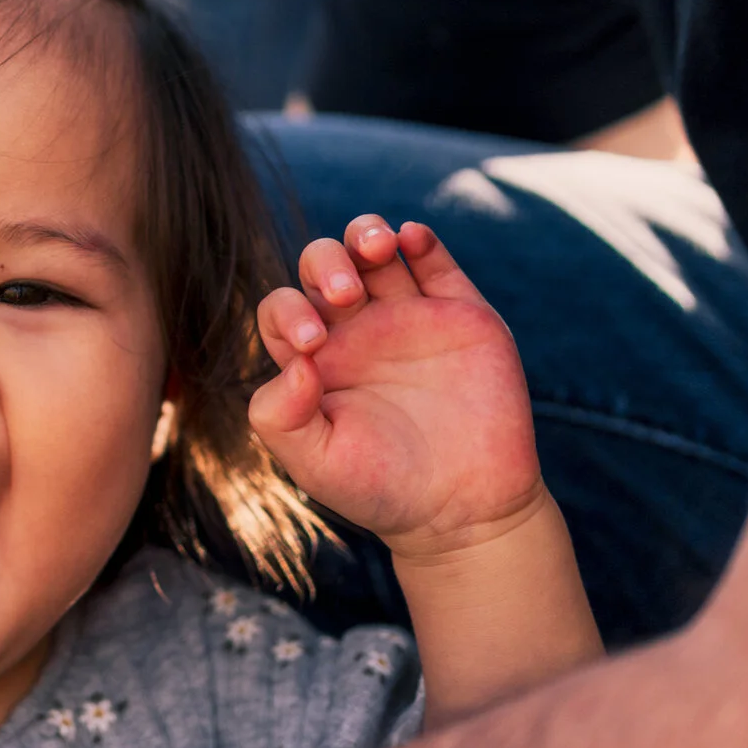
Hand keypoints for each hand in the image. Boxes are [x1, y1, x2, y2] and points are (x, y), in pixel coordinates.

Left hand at [251, 216, 544, 559]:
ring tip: (375, 246)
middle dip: (324, 262)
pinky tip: (411, 238)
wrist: (466, 513)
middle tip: (341, 294)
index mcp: (314, 357)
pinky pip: (436, 263)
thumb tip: (294, 363)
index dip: (286, 311)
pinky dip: (423, 241)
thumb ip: (282, 416)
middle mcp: (356, 330)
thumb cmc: (381, 489)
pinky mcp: (462, 316)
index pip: (282, 308)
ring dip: (366, 233)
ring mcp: (409, 317)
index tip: (311, 343)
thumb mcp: (316, 463)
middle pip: (324, 265)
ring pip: (376, 252)